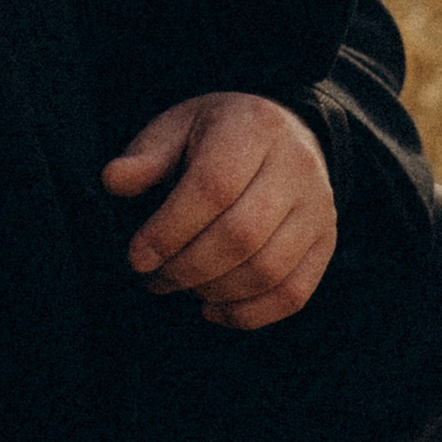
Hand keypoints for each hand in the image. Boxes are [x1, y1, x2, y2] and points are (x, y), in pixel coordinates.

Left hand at [103, 92, 335, 330]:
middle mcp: (297, 166)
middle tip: (154, 278)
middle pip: (242, 234)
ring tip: (181, 287)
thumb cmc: (219, 135)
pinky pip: (294, 293)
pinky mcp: (327, 241)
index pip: (214, 188)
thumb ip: (146, 155)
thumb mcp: (178, 128)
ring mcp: (319, 206)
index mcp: (255, 127)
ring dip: (214, 292)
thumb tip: (114, 181)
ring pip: (268, 269)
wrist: (284, 133)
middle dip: (188, 268)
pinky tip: (214, 309)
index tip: (137, 257)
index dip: (171, 230)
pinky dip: (250, 314)